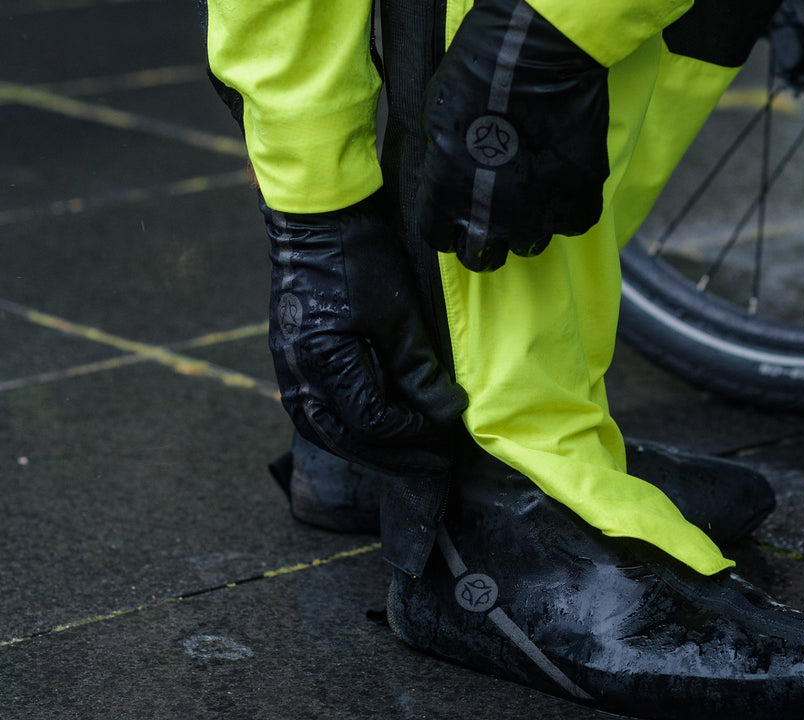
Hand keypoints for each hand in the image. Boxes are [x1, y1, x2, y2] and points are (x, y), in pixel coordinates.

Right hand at [264, 193, 468, 474]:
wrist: (317, 215)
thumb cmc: (360, 256)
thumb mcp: (398, 313)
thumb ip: (418, 369)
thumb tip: (447, 412)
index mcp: (323, 361)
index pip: (370, 422)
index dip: (411, 433)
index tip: (443, 429)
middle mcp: (296, 373)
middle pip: (342, 437)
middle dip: (387, 456)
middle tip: (426, 466)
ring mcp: (287, 366)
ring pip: (322, 428)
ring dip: (361, 446)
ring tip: (399, 454)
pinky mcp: (289, 356)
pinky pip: (313, 407)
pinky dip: (342, 424)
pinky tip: (367, 427)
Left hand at [418, 0, 609, 270]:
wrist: (538, 56)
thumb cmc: (478, 75)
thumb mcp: (436, 121)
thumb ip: (441, 165)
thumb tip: (448, 180)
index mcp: (445, 199)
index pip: (438, 239)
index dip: (448, 227)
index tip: (458, 213)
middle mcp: (488, 219)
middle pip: (481, 258)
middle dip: (485, 240)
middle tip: (497, 211)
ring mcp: (536, 217)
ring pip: (529, 245)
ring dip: (528, 224)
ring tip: (533, 191)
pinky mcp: (577, 206)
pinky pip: (570, 224)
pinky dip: (567, 207)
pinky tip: (563, 179)